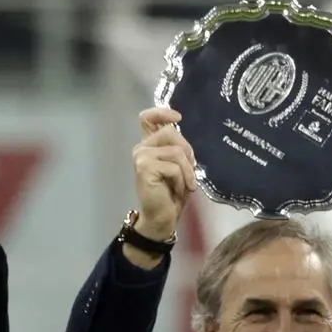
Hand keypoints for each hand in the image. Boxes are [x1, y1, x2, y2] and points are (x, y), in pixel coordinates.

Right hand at [127, 107, 195, 261]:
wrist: (162, 218)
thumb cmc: (172, 194)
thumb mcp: (179, 167)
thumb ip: (178, 149)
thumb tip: (183, 137)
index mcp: (149, 145)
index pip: (147, 118)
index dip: (162, 113)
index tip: (178, 119)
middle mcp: (142, 148)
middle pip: (170, 133)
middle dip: (187, 152)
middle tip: (190, 172)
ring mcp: (141, 157)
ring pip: (175, 151)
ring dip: (187, 170)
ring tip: (187, 185)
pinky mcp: (144, 167)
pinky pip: (174, 166)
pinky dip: (182, 180)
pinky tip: (178, 190)